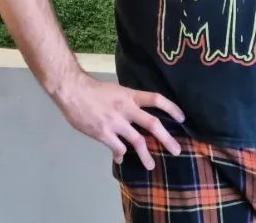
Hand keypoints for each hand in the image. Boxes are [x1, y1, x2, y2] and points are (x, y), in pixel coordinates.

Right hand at [53, 74, 184, 169]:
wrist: (73, 91)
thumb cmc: (93, 90)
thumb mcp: (115, 91)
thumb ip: (126, 102)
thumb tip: (135, 115)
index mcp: (130, 95)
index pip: (155, 99)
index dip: (171, 108)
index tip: (182, 117)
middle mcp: (126, 108)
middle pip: (152, 124)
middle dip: (166, 138)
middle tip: (177, 150)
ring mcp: (116, 122)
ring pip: (137, 142)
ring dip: (146, 156)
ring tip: (151, 165)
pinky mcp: (104, 134)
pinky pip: (118, 149)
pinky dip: (121, 155)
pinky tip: (120, 159)